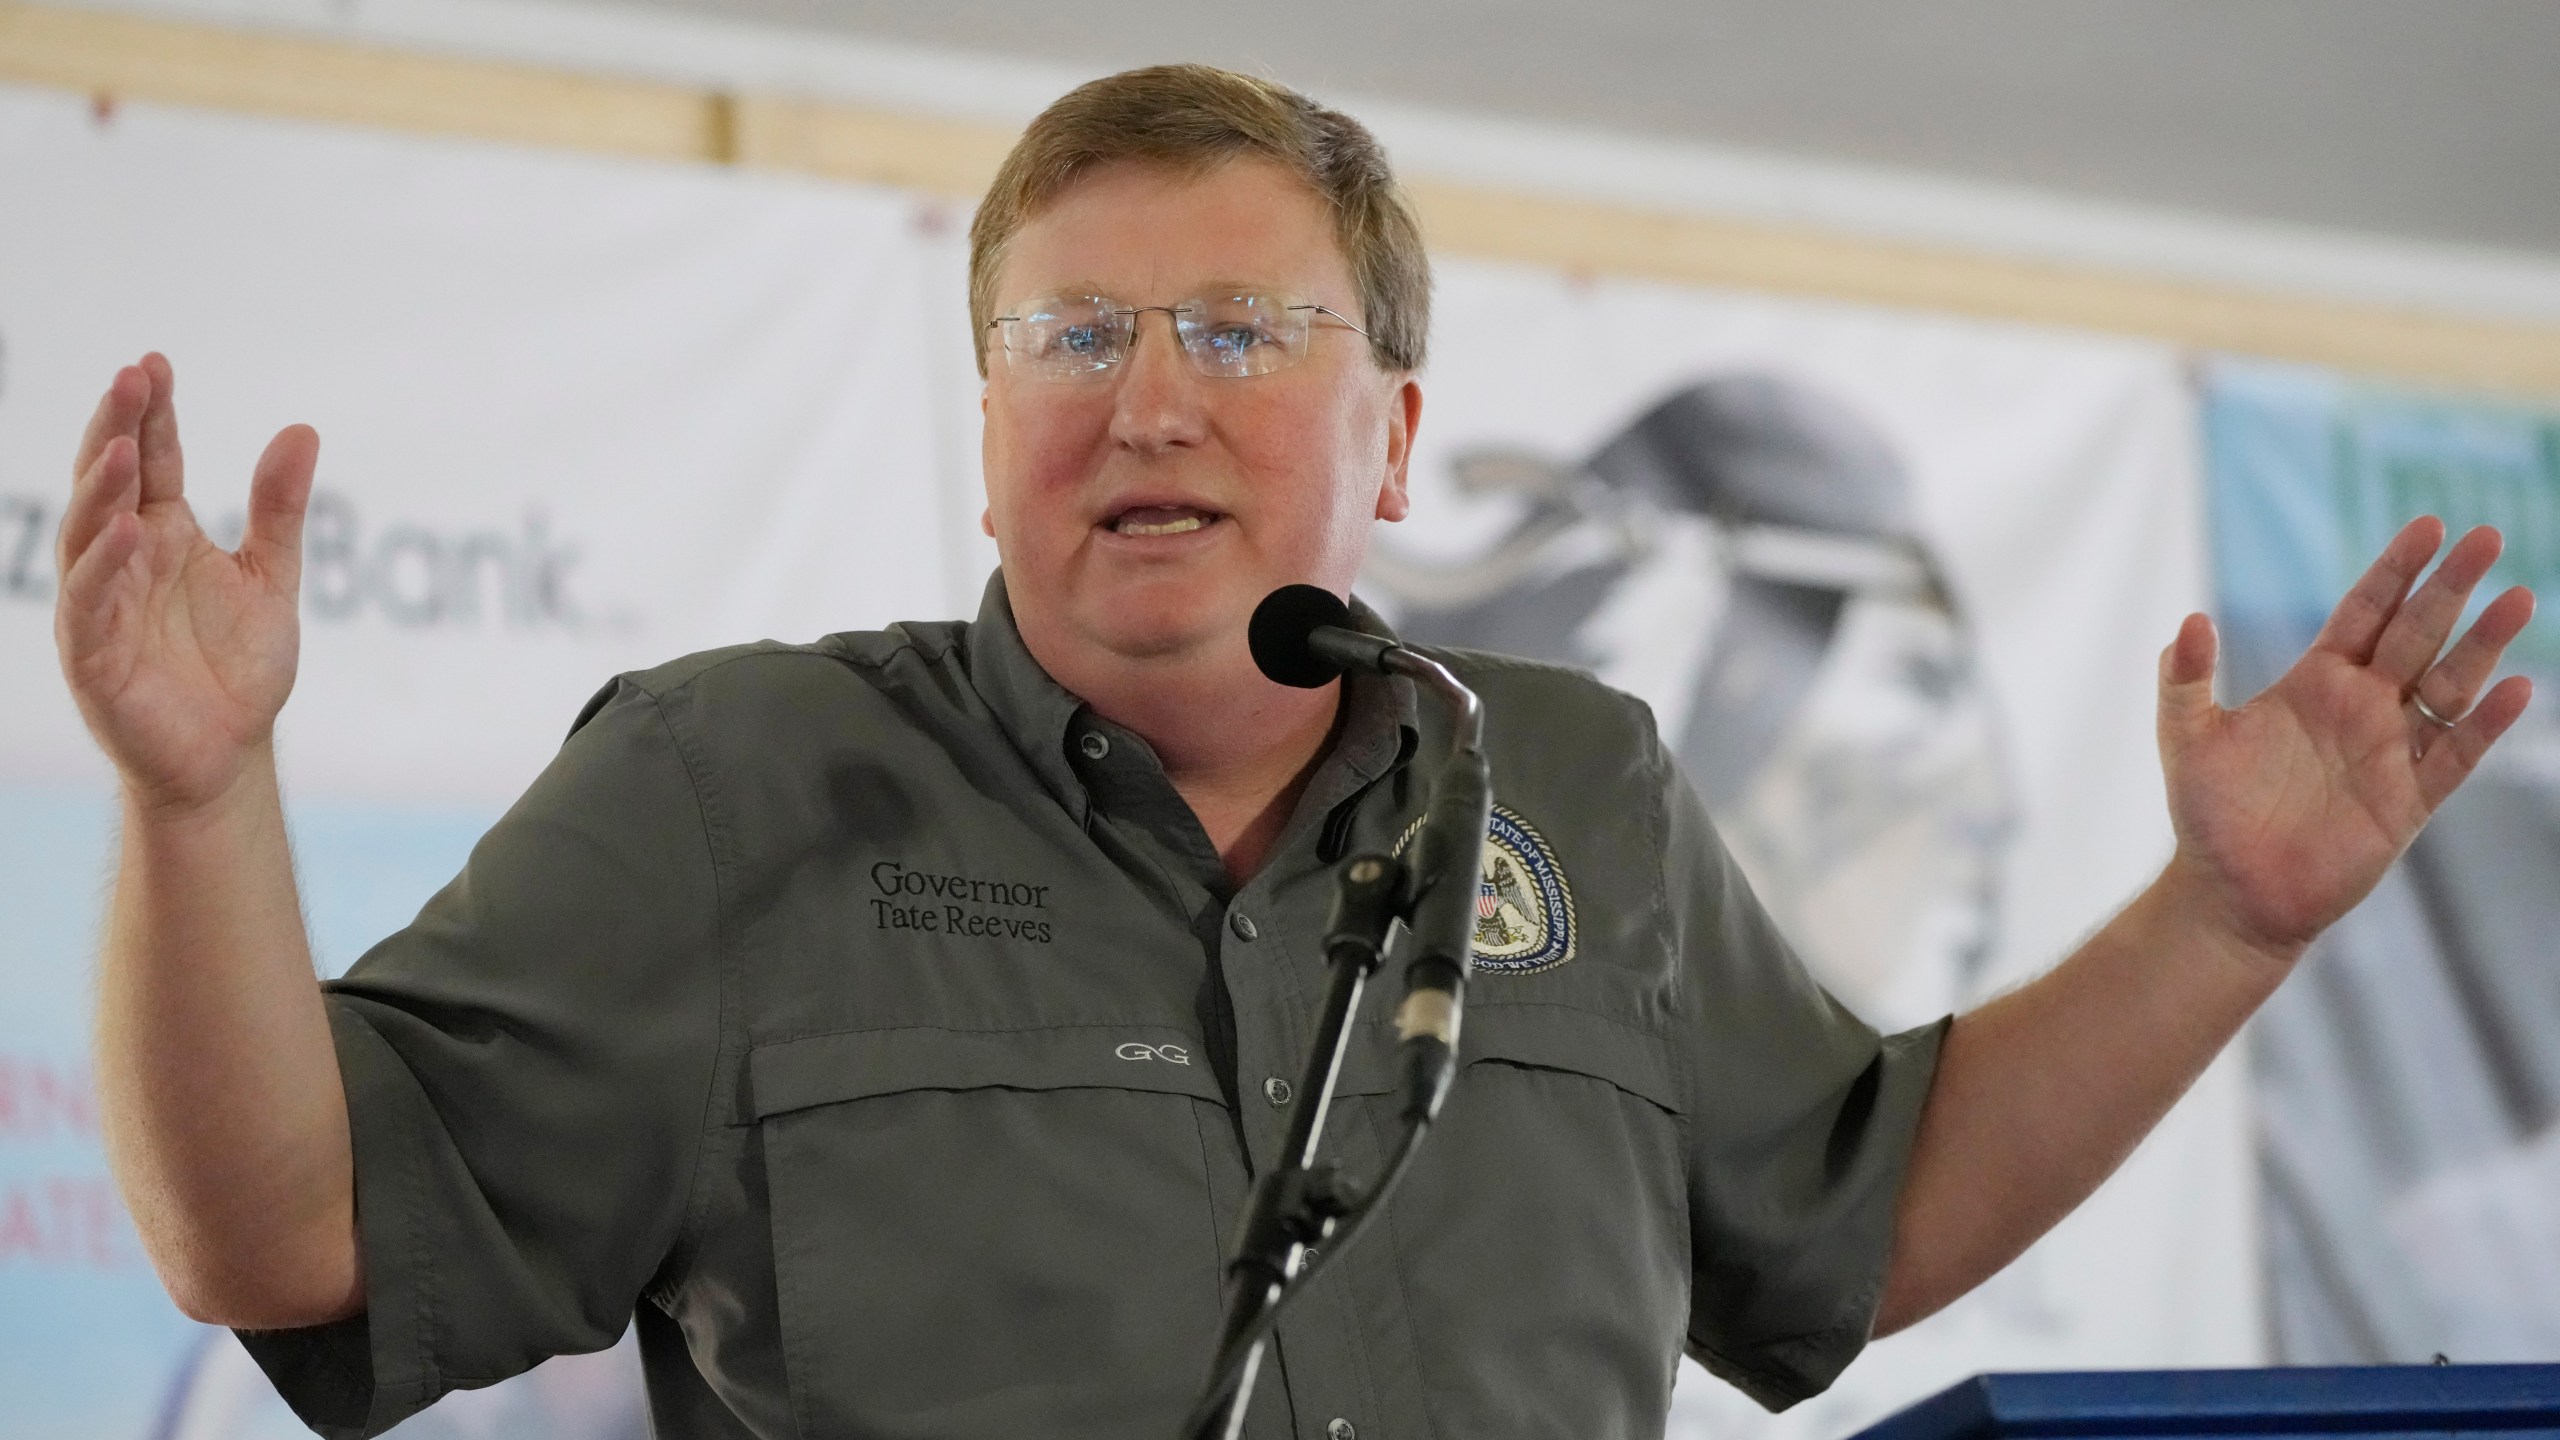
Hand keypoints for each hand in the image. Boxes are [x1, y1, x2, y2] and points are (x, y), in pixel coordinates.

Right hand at [54, 354, 317, 813]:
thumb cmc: (239, 665)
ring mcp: (100, 603)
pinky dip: (104, 566)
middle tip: (132, 377)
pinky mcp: (93, 654)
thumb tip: (302, 430)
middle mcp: (122, 558)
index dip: (152, 413)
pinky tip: (127, 531)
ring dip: (102, 488)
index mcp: (160, 533)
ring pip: (88, 533)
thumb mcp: (271, 576)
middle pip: (110, 481)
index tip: (156, 363)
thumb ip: (279, 508)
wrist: (227, 752)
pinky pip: (91, 603)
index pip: (151, 460)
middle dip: (117, 429)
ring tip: (126, 445)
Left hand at [2157, 516, 2534, 960]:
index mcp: (2314, 682)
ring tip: (2519, 597)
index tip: (2430, 524)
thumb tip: (2189, 619)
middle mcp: (2361, 707)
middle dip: (2451, 585)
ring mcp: (2390, 751)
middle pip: (2417, 633)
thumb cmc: (2207, 816)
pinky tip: (2518, 688)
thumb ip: (2184, 680)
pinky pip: (2456, 755)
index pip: (2365, 611)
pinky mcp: (2408, 801)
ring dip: (2484, 644)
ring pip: (2449, 685)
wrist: (2231, 894)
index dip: (2396, 569)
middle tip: (2487, 534)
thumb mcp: (2185, 739)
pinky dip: (2486, 723)